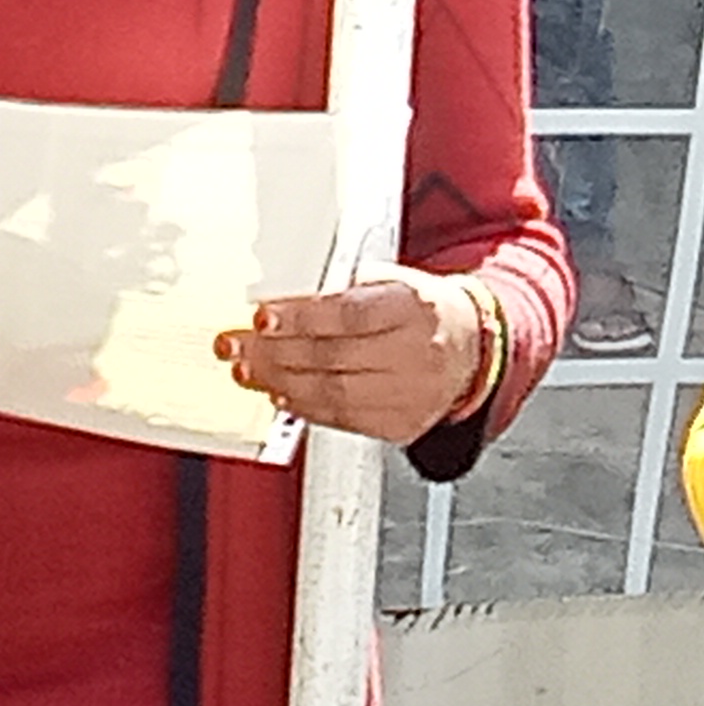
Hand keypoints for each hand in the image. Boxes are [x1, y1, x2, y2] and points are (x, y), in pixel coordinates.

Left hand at [220, 266, 490, 444]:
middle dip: (273, 353)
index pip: (351, 315)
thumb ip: (338, 288)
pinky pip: (343, 419)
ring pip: (333, 394)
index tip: (261, 317)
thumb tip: (277, 296)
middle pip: (333, 358)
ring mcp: (413, 393)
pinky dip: (305, 407)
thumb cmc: (416, 308)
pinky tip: (280, 394)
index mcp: (414, 307)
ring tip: (248, 371)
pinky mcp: (403, 424)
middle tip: (234, 347)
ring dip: (280, 383)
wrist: (469, 346)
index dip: (302, 318)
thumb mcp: (387, 281)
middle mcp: (418, 352)